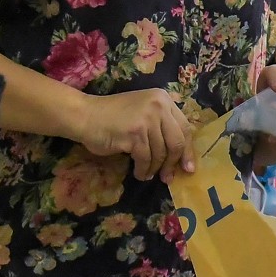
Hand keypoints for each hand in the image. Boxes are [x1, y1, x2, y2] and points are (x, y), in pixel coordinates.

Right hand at [76, 88, 195, 182]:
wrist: (86, 115)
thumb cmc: (114, 117)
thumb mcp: (144, 113)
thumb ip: (161, 125)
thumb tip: (180, 154)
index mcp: (163, 99)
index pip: (185, 127)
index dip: (188, 150)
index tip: (189, 167)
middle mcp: (158, 106)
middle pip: (177, 142)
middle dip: (173, 163)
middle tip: (168, 177)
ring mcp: (147, 119)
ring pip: (161, 153)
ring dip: (155, 168)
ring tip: (148, 174)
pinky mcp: (135, 133)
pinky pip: (146, 158)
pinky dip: (143, 169)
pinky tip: (139, 173)